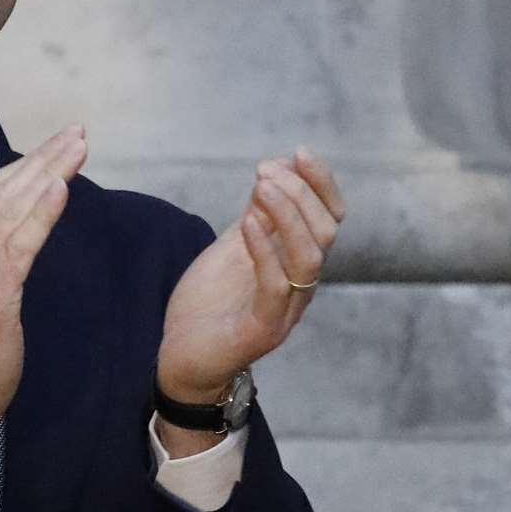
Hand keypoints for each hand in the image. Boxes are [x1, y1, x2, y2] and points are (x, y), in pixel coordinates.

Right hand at [0, 126, 87, 457]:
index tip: (57, 143)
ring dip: (51, 173)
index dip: (27, 162)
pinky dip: (43, 211)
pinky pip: (21, 242)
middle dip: (44, 158)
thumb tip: (19, 212)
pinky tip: (62, 188)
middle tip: (77, 133)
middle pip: (5, 190)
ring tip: (79, 149)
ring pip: (15, 208)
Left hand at [156, 147, 345, 404]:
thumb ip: (255, 217)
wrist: (181, 359)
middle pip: (326, 231)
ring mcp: (285, 309)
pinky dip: (265, 250)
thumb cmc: (209, 305)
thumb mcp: (232, 248)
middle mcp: (300, 285)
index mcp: (296, 262)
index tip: (298, 152)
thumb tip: (271, 173)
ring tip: (262, 184)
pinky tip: (247, 223)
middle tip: (265, 170)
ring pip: (310, 257)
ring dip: (288, 214)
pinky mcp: (262, 330)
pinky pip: (276, 287)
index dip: (321, 183)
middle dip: (301, 191)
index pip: (329, 217)